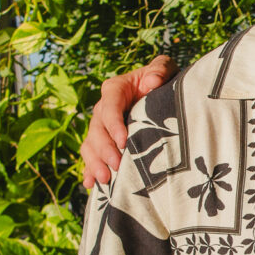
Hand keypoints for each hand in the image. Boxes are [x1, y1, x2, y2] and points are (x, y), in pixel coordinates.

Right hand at [79, 55, 176, 188]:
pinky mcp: (103, 143)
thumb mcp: (165, 69)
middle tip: (117, 165)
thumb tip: (152, 82)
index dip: (114, 125)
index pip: (109, 107)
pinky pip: (91, 157)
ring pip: (91, 145)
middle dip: (105, 149)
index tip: (124, 141)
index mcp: (115, 89)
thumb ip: (160, 70)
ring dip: (95, 162)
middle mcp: (103, 109)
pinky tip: (91, 184)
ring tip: (105, 179)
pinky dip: (89, 170)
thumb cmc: (163, 80)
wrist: (162, 93)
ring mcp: (101, 127)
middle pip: (97, 130)